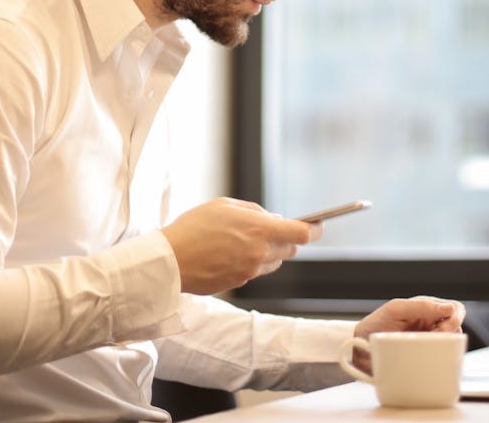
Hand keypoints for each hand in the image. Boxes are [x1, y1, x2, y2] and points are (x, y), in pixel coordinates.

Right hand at [161, 198, 319, 294]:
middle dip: (286, 239)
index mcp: (260, 230)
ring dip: (268, 252)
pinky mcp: (239, 283)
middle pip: (290, 249)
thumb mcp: (225, 205)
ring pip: (273, 262)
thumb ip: (254, 211)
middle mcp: (260, 254)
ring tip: (241, 241)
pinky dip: (250, 262)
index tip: (318, 225)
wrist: (169, 261)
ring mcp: (250, 272)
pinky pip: (255, 272)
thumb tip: (273, 218)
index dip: (315, 229)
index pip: (302, 234)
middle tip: (269, 229)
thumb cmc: (194, 227)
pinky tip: (228, 254)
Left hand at [349, 296, 465, 372]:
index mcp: (427, 308)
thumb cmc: (375, 325)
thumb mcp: (395, 310)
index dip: (454, 318)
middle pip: (457, 326)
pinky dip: (440, 359)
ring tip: (425, 347)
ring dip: (444, 346)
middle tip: (434, 338)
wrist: (358, 348)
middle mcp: (431, 323)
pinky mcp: (426, 357)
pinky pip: (442, 358)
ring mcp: (429, 341)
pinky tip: (429, 359)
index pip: (455, 309)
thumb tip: (449, 309)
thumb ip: (421, 306)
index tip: (441, 328)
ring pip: (452, 343)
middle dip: (451, 333)